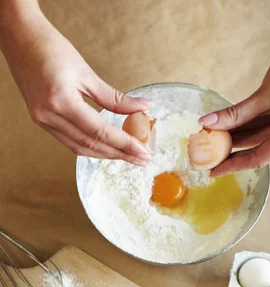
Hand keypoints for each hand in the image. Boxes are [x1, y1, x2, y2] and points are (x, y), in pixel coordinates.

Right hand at [0, 5, 150, 164]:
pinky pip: (69, 142)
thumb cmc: (50, 48)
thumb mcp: (86, 72)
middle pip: (91, 145)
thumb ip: (114, 98)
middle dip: (119, 154)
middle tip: (141, 159)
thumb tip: (142, 108)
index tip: (143, 152)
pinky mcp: (41, 121)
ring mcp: (42, 121)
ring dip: (106, 154)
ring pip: (80, 148)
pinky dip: (90, 147)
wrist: (20, 38)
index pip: (99, 131)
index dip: (124, 144)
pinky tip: (106, 147)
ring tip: (128, 156)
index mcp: (60, 101)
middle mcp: (48, 116)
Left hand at [200, 0, 269, 175]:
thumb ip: (235, 114)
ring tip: (214, 136)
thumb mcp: (263, 95)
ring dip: (240, 135)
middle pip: (260, 148)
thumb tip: (207, 123)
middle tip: (208, 151)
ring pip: (263, 136)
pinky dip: (251, 125)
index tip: (213, 171)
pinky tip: (231, 125)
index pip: (258, 158)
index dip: (233, 164)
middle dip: (233, 148)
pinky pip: (269, 126)